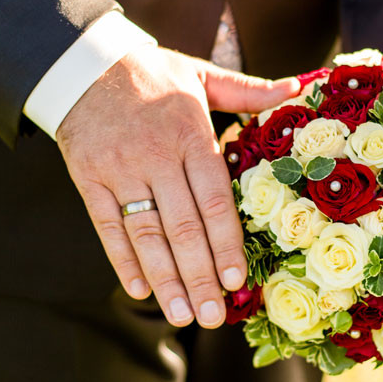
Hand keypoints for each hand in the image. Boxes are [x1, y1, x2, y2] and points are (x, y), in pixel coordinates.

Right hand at [56, 45, 299, 327]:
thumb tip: (298, 86)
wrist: (83, 63)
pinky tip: (140, 291)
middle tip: (212, 317)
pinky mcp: (90, 180)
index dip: (226, 243)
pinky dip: (122, 261)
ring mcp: (119, 171)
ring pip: (146, 234)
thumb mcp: (202, 75)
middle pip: (182, 227)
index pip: (214, 200)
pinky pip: (107, 227)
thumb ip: (249, 91)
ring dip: (165, 279)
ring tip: (182, 316)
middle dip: (199, 276)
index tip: (237, 281)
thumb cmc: (154, 74)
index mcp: (189, 134)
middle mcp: (155, 157)